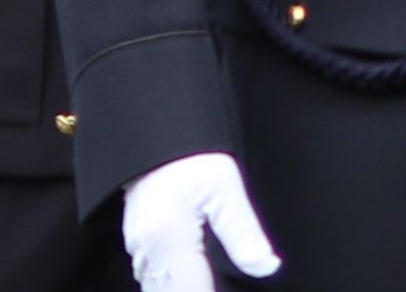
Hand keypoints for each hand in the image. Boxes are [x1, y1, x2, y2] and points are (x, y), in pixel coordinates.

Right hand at [121, 151, 281, 291]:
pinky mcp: (138, 243)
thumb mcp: (223, 184)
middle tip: (224, 283)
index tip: (235, 290)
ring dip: (185, 290)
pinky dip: (173, 287)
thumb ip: (244, 232)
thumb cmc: (187, 151)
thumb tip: (267, 266)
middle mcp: (149, 252)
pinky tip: (192, 282)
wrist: (153, 129)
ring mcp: (139, 249)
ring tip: (209, 282)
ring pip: (159, 291)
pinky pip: (153, 280)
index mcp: (170, 240)